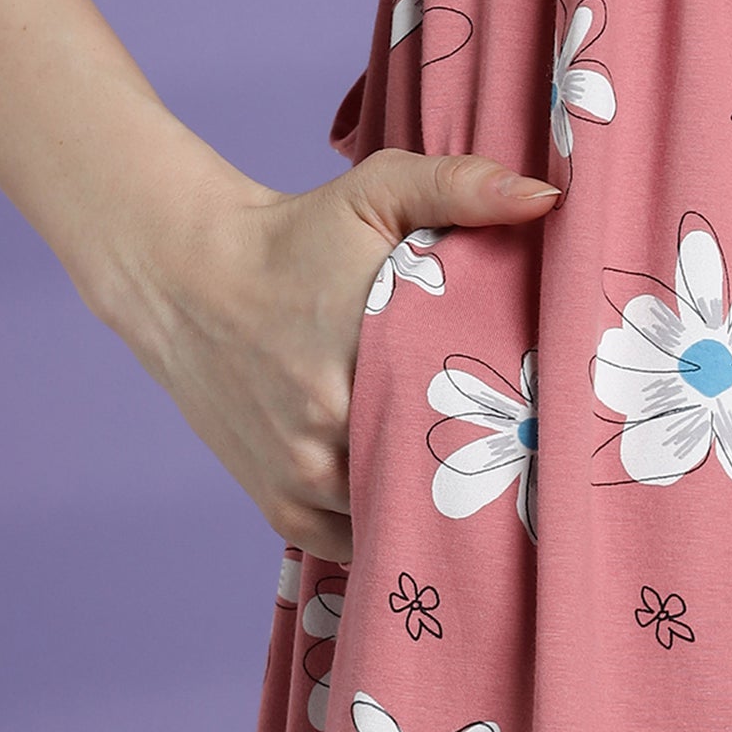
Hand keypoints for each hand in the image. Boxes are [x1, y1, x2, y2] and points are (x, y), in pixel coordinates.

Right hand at [103, 148, 560, 563]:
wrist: (184, 279)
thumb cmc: (294, 235)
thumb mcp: (376, 191)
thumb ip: (463, 188)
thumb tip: (545, 197)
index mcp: (368, 353)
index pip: (474, 420)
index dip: (518, 430)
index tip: (548, 422)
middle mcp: (331, 427)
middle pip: (439, 480)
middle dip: (482, 473)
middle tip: (524, 461)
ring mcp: (302, 476)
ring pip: (398, 519)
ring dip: (429, 506)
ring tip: (469, 483)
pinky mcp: (278, 505)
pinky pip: (353, 543)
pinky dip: (382, 528)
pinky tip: (409, 501)